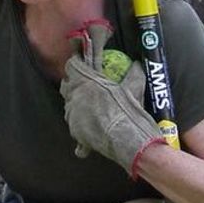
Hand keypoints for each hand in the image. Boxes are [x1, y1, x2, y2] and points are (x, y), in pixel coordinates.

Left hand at [60, 54, 165, 177]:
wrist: (125, 139)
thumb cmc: (127, 111)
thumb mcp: (134, 87)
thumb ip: (134, 74)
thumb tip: (137, 65)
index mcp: (85, 81)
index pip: (71, 66)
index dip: (76, 64)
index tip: (80, 63)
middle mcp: (74, 97)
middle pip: (66, 86)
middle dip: (72, 84)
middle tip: (84, 85)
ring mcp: (72, 116)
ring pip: (68, 107)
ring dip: (76, 106)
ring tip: (89, 109)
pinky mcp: (75, 133)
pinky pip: (75, 130)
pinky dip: (81, 131)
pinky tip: (88, 134)